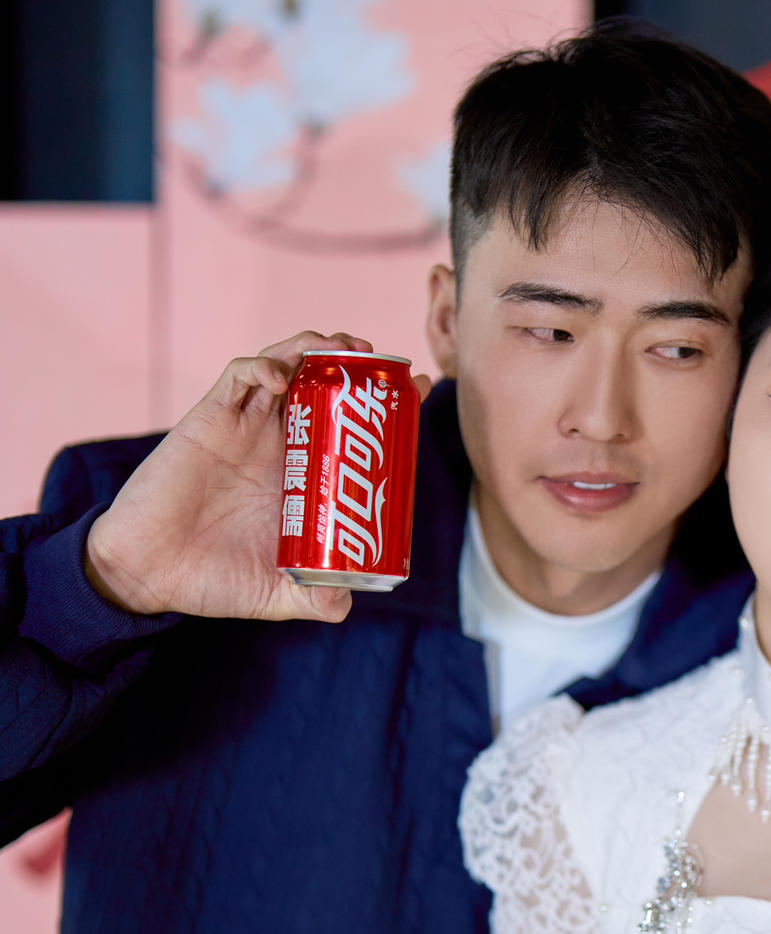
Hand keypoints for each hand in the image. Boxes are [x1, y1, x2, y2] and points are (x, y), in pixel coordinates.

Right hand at [84, 331, 432, 621]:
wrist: (145, 575)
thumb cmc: (211, 579)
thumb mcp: (276, 594)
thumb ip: (313, 599)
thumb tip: (345, 606)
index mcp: (302, 473)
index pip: (351, 425)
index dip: (385, 404)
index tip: (420, 390)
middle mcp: (279, 441)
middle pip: (325, 382)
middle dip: (357, 364)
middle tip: (384, 363)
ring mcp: (246, 426)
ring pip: (288, 363)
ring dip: (317, 348)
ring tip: (345, 350)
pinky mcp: (210, 418)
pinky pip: (239, 375)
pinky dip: (264, 367)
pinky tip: (282, 378)